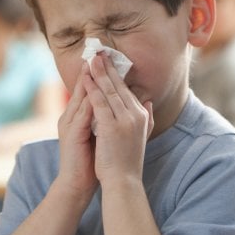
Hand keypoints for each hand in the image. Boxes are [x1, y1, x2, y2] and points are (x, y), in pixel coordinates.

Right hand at [54, 61, 98, 196]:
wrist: (78, 184)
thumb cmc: (91, 162)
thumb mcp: (101, 135)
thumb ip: (107, 119)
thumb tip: (121, 106)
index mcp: (79, 116)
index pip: (88, 90)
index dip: (97, 74)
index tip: (106, 57)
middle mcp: (71, 116)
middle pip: (82, 88)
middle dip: (92, 70)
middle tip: (100, 51)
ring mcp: (70, 124)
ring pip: (81, 97)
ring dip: (89, 80)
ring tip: (97, 63)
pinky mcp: (72, 134)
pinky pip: (82, 113)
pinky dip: (90, 100)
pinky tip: (98, 90)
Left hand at [83, 54, 153, 185]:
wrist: (124, 181)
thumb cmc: (128, 161)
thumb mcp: (142, 136)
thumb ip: (146, 118)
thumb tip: (147, 101)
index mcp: (141, 115)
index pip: (127, 90)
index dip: (116, 75)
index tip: (108, 61)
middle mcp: (135, 114)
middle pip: (119, 86)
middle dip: (108, 68)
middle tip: (99, 52)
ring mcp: (125, 120)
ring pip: (110, 91)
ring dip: (99, 73)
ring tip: (91, 59)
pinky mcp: (112, 126)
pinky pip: (100, 102)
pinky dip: (93, 89)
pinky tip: (86, 79)